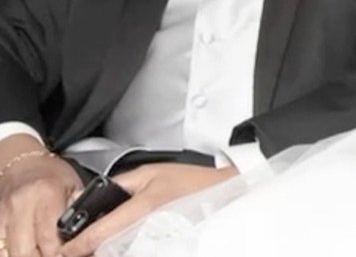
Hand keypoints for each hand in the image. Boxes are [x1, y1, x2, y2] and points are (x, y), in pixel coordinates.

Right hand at [0, 151, 81, 256]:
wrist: (24, 164)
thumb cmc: (54, 175)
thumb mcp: (75, 187)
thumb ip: (79, 212)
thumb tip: (88, 238)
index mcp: (46, 194)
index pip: (49, 239)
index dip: (61, 254)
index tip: (72, 254)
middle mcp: (20, 205)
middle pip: (25, 252)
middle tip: (58, 256)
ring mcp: (3, 215)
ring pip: (9, 253)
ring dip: (28, 256)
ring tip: (43, 252)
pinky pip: (0, 247)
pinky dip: (13, 253)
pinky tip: (29, 250)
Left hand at [59, 163, 236, 256]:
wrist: (223, 193)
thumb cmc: (191, 180)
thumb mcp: (151, 171)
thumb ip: (120, 183)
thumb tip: (93, 196)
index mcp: (143, 206)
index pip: (102, 232)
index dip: (79, 244)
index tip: (66, 251)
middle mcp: (149, 227)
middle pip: (109, 248)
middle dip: (92, 249)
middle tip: (79, 249)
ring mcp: (159, 240)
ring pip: (123, 252)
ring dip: (108, 250)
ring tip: (98, 247)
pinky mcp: (167, 246)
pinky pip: (139, 251)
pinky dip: (126, 250)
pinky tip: (122, 246)